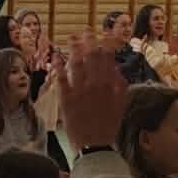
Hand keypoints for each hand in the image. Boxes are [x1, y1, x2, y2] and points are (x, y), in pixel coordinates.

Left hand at [55, 36, 126, 150]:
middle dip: (88, 41)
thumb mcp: (121, 106)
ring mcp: (79, 91)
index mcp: (109, 85)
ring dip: (73, 49)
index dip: (104, 44)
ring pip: (76, 64)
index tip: (102, 35)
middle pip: (90, 56)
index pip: (107, 58)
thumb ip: (121, 87)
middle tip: (84, 31)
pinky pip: (61, 79)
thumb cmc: (108, 127)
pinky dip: (59, 67)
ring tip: (71, 38)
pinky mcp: (66, 99)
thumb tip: (118, 71)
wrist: (95, 146)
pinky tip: (56, 58)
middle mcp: (94, 84)